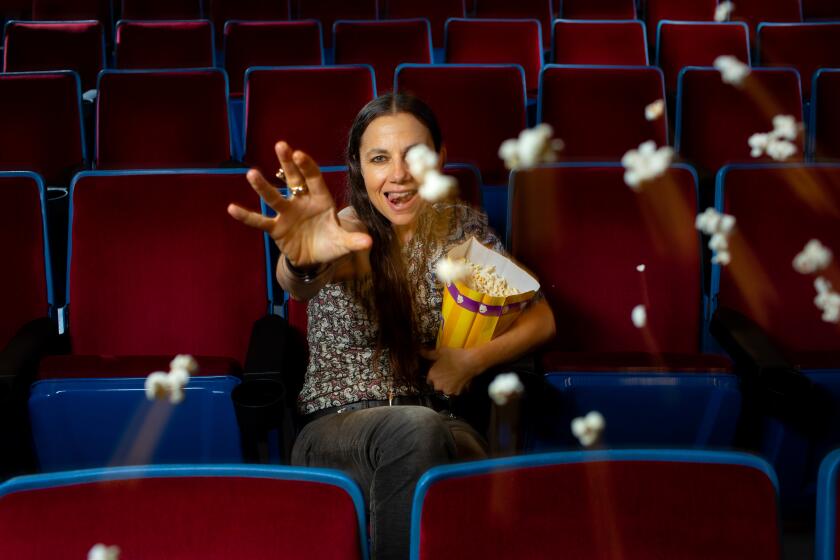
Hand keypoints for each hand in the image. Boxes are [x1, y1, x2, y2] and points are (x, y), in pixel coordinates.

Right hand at [227, 141, 371, 266]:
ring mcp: (287, 213)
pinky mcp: (276, 228)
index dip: (307, 167)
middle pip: (294, 179)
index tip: (299, 153)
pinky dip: (247, 216)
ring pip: (274, 197)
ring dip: (263, 186)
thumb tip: (369, 242)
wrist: (315, 259)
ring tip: (251, 174)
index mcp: (321, 200)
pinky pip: (260, 221)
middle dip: (287, 164)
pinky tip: (232, 209)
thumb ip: (354, 240)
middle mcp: (302, 202)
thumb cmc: (331, 244)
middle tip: (280, 145)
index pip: (314, 179)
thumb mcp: (344, 243)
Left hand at [421, 347, 483, 395]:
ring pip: (445, 388)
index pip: (429, 379)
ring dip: (448, 385)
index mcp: (432, 376)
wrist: (470, 362)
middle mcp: (438, 385)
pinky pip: (454, 391)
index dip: (434, 374)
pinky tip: (459, 380)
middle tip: (447, 373)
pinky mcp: (457, 392)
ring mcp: (447, 390)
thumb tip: (420, 351)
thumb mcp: (440, 352)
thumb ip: (429, 354)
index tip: (438, 371)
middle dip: (440, 380)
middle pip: (436, 385)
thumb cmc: (454, 355)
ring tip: (453, 376)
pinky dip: (456, 387)